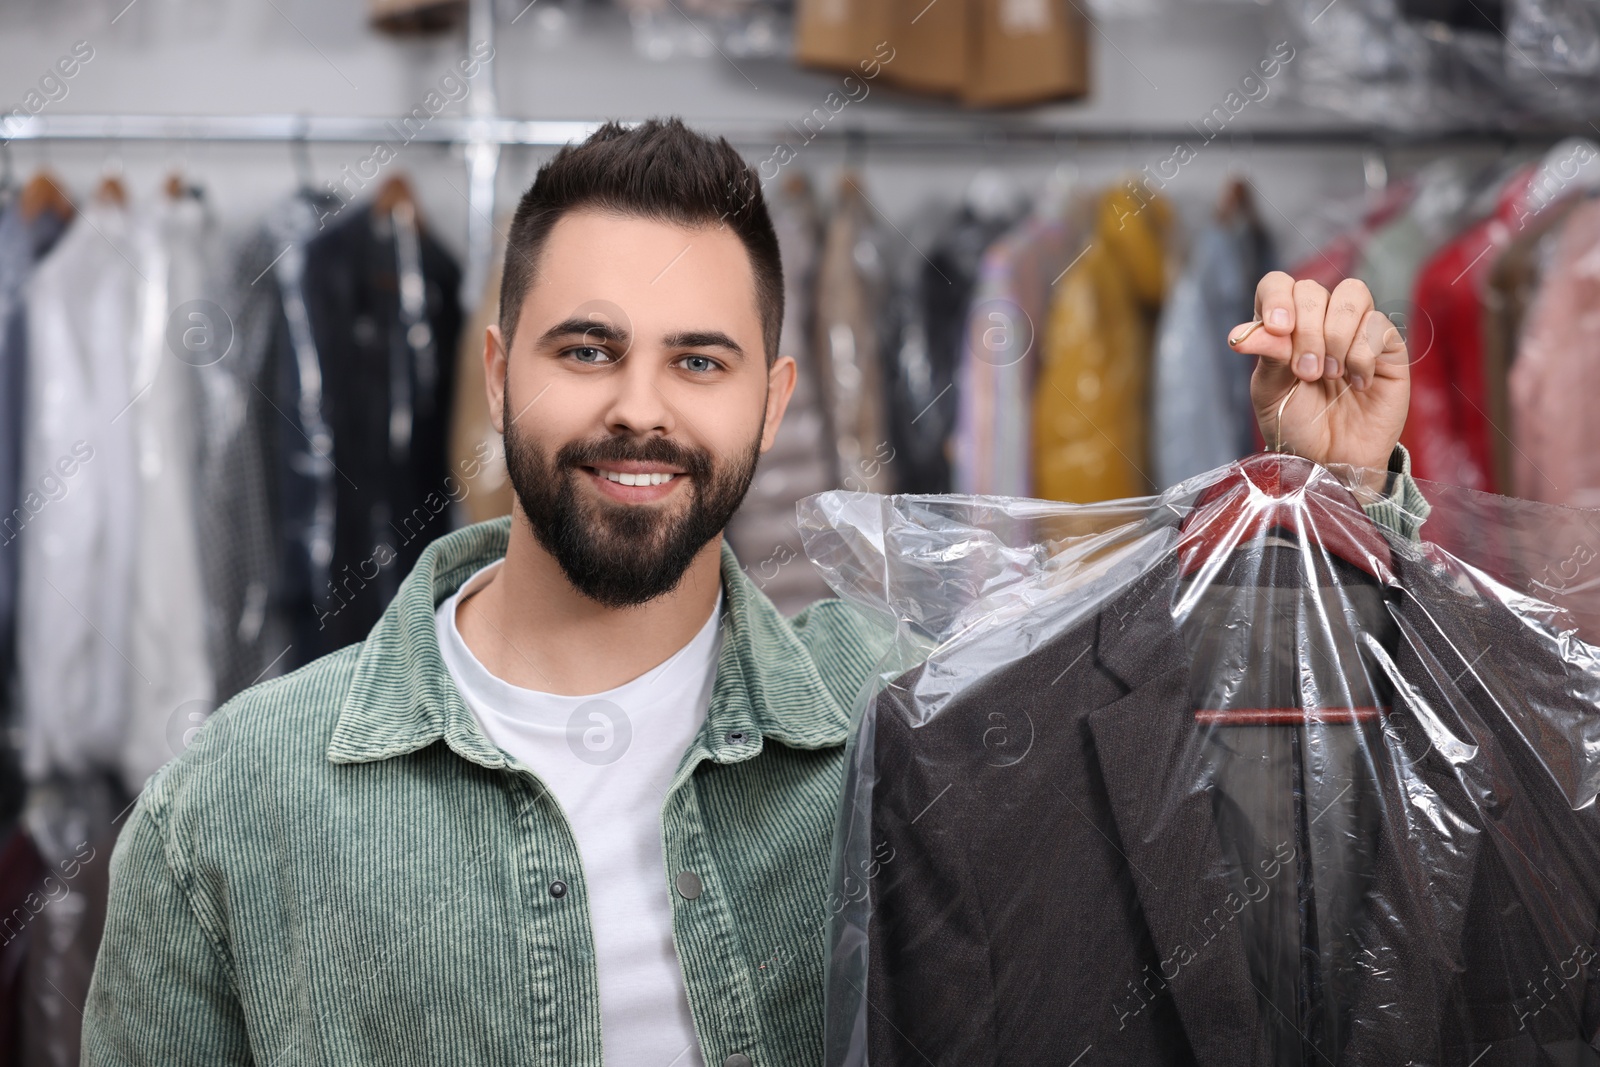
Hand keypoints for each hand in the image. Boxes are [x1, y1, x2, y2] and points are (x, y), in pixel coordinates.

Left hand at [1228, 273, 1408, 470]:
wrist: (1331, 459)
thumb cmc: (1296, 424)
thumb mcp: (1271, 393)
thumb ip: (1266, 357)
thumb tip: (1241, 334)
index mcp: (1284, 325)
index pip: (1278, 284)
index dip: (1277, 297)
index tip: (1277, 327)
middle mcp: (1320, 320)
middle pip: (1313, 289)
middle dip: (1306, 331)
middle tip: (1306, 373)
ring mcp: (1356, 330)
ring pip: (1352, 294)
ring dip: (1336, 336)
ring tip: (1330, 376)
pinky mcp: (1387, 347)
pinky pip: (1378, 325)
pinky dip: (1362, 355)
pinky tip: (1357, 383)